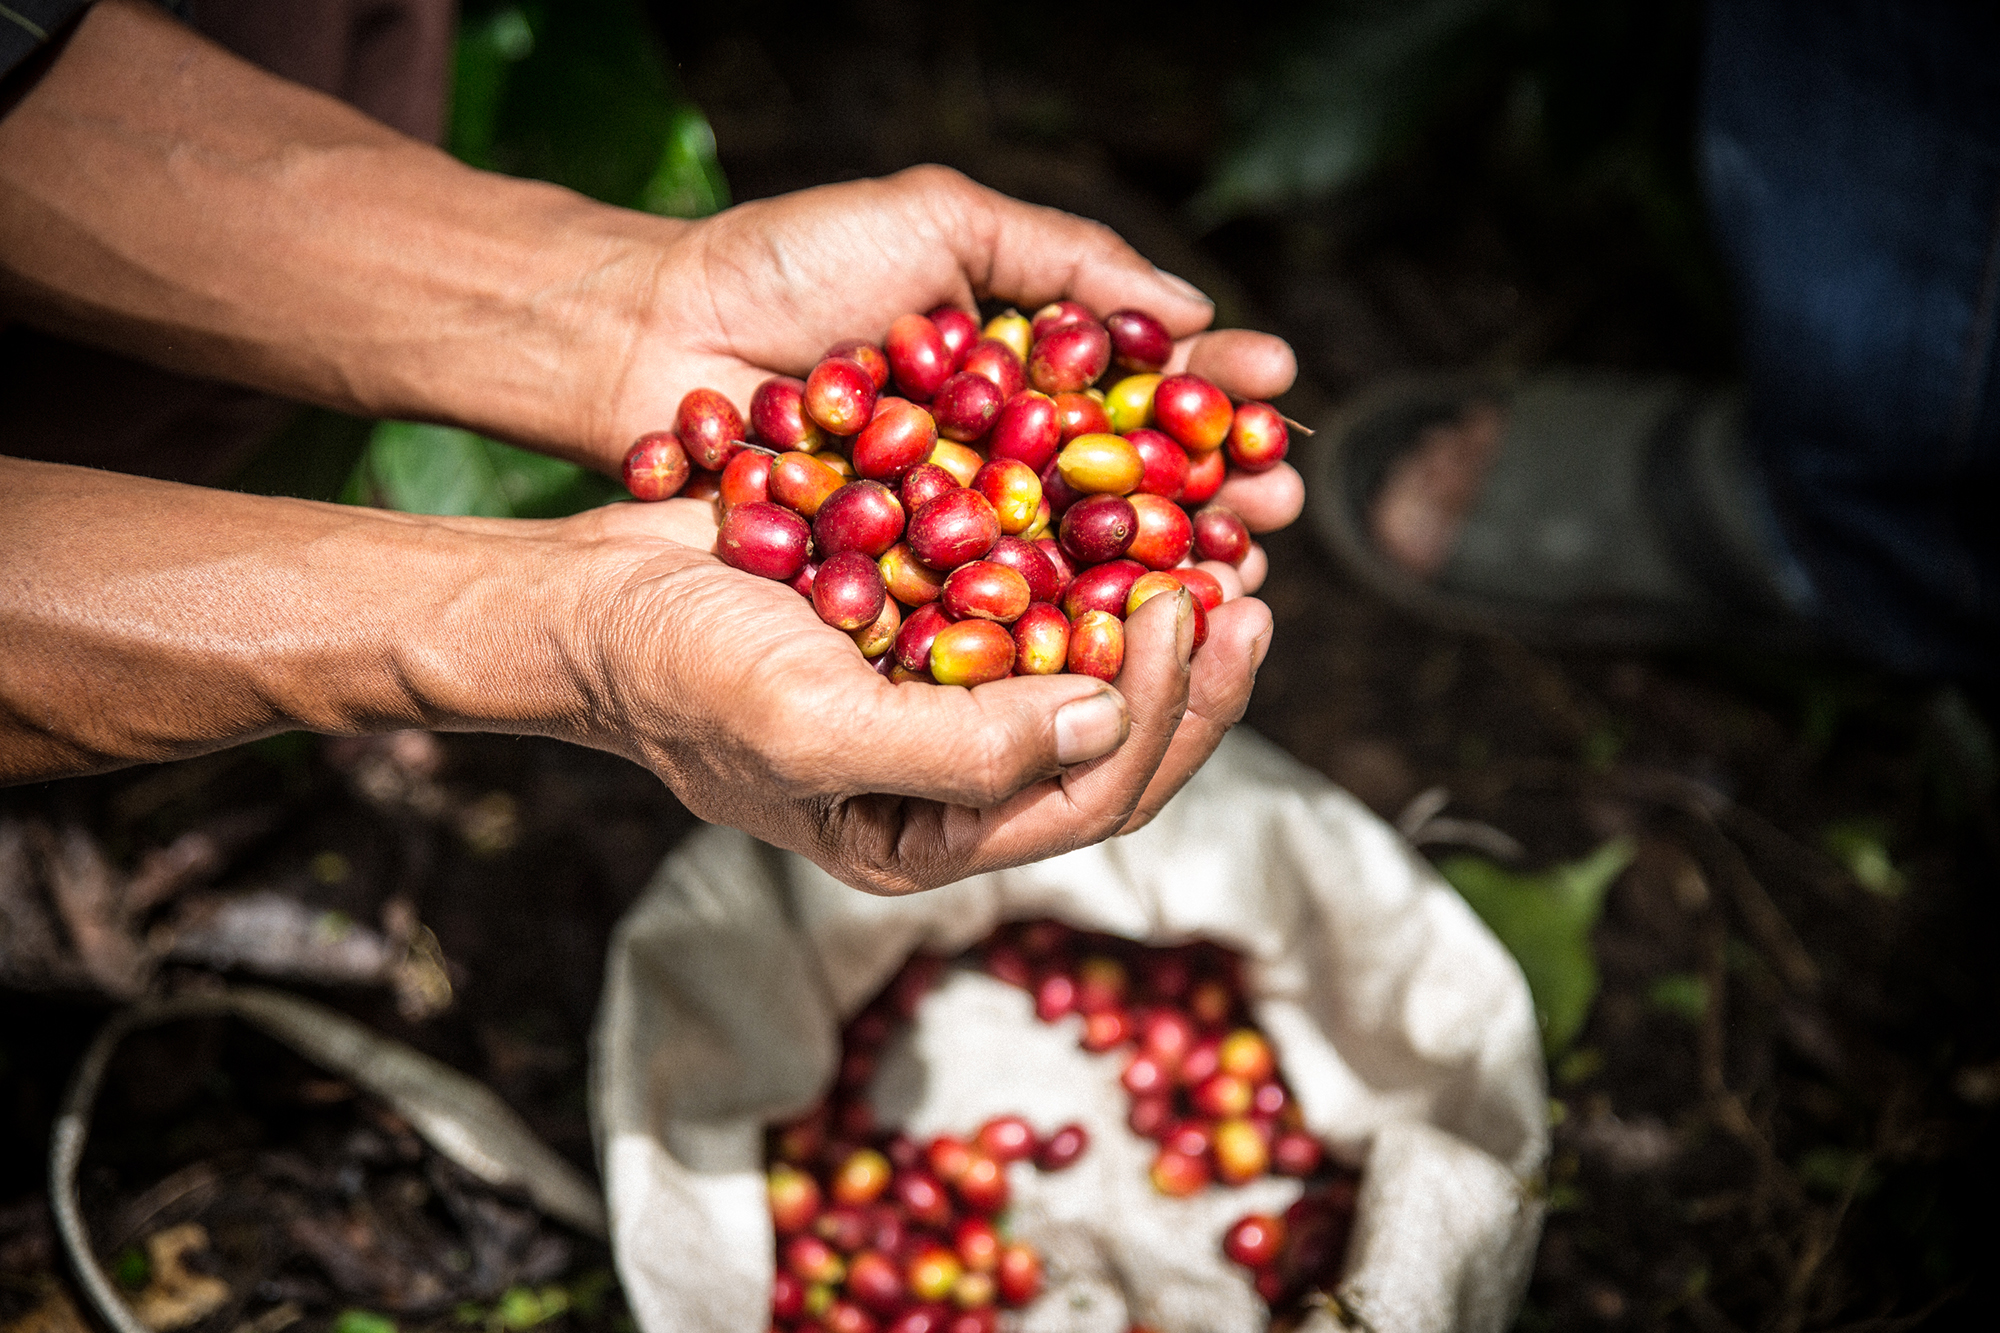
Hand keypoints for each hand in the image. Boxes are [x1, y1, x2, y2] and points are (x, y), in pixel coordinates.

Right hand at [565, 496, 1272, 893]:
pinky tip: (1137, 516)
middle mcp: (953, 778)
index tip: (1190, 613)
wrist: (592, 595)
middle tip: (1245, 593)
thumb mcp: (813, 730)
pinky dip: (1093, 566)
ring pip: (1091, 675)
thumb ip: (964, 752)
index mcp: (931, 836)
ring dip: (1158, 620)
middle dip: (1188, 679)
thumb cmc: (681, 676)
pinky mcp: (930, 621)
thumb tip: (1104, 719)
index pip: (1092, 801)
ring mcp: (945, 697)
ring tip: (1222, 554)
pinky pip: (1040, 607)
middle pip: (1115, 747)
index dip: (1163, 718)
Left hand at [604, 166, 1304, 587]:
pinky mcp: (901, 592)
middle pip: (1129, 488)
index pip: (1140, 390)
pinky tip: (1120, 636)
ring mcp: (953, 531)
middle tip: (1277, 506)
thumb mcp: (935, 221)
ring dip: (1160, 576)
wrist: (650, 334)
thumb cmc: (785, 265)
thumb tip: (1188, 305)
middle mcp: (1000, 459)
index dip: (1211, 398)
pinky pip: (990, 619)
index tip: (1274, 398)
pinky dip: (1055, 630)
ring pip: (1077, 566)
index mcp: (1021, 373)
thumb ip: (1060, 258)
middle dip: (1211, 499)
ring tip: (1231, 577)